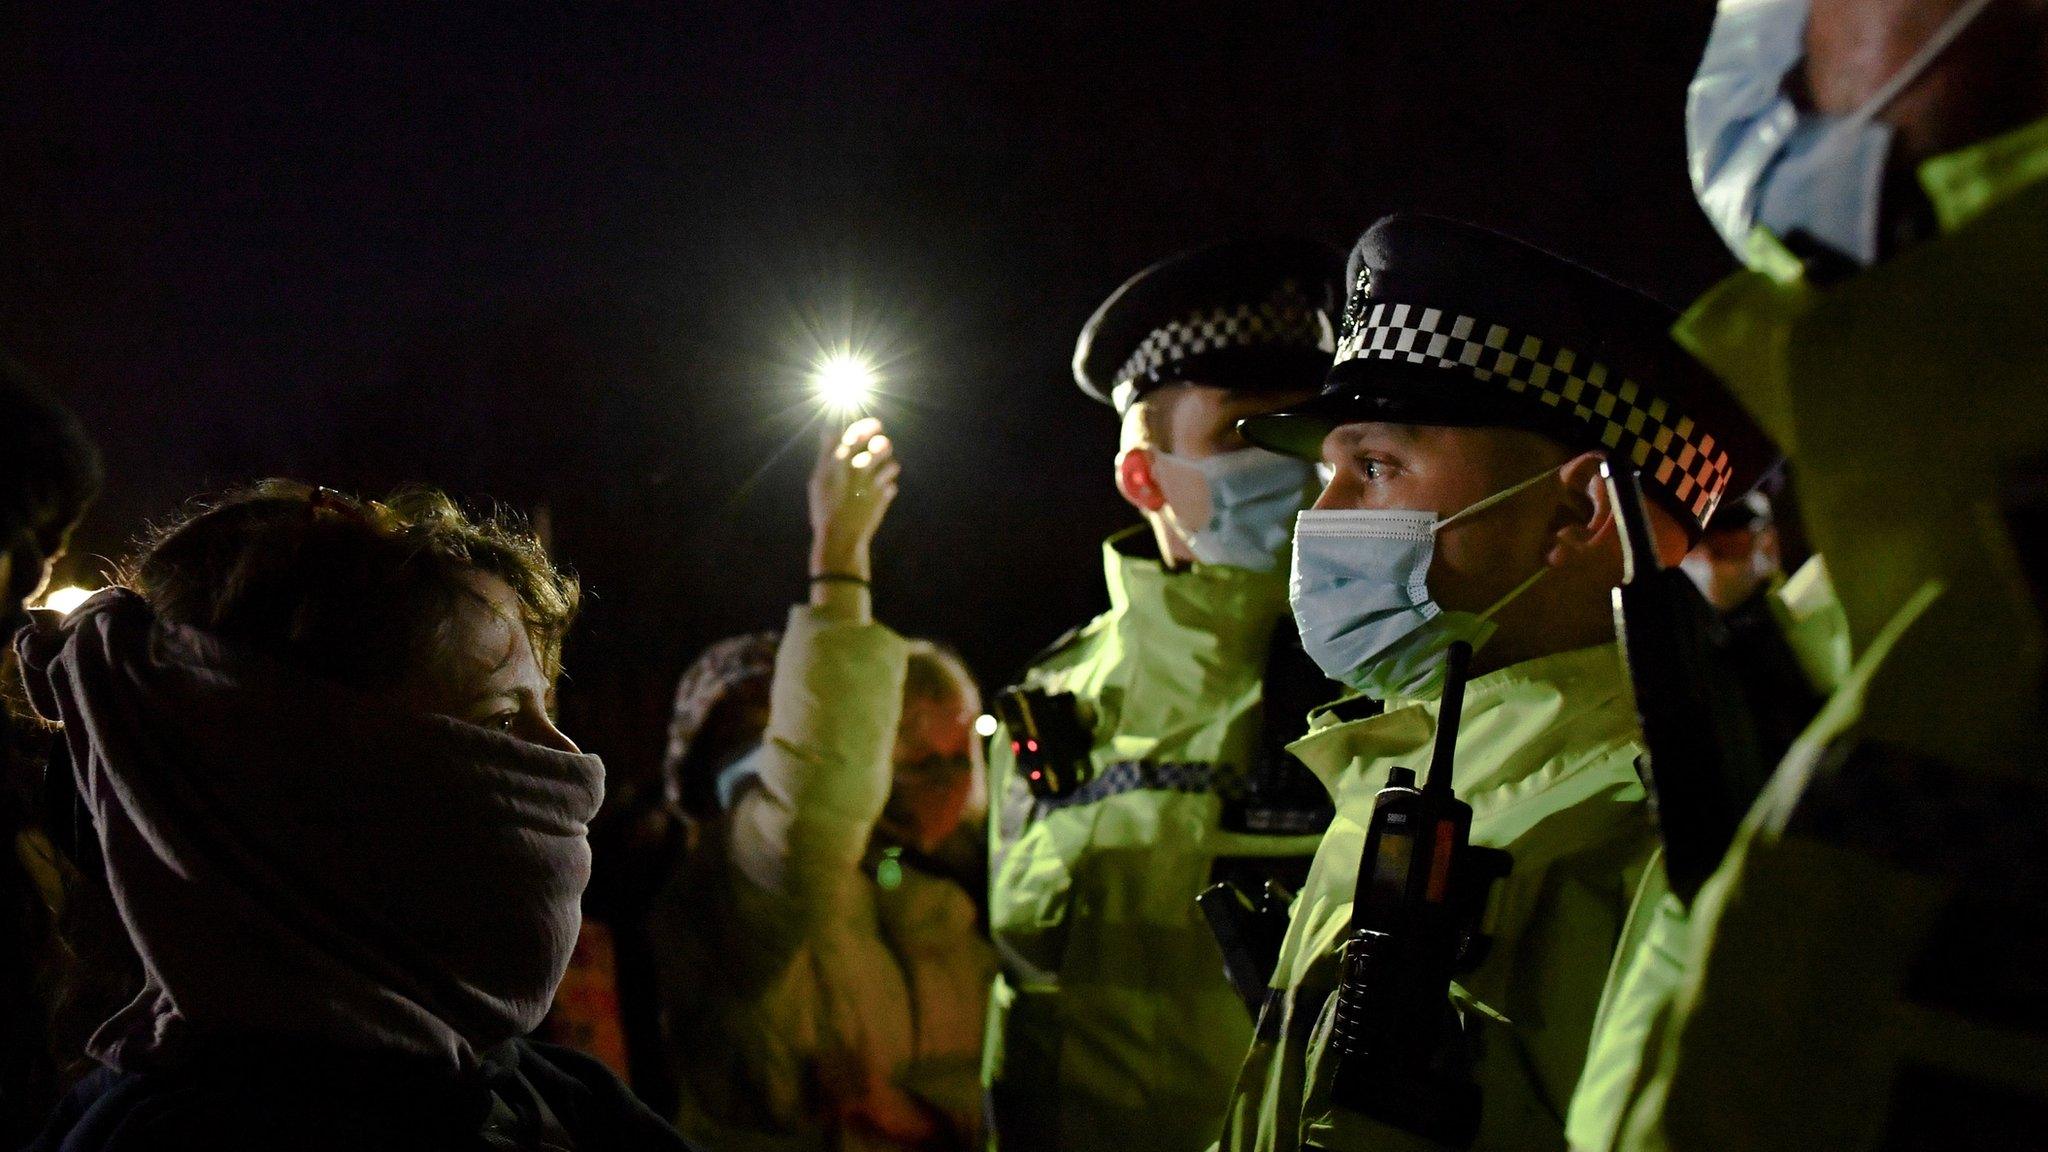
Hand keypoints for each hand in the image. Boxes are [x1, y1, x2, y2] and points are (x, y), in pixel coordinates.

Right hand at [808, 417, 899, 581]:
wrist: (839, 538)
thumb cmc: (824, 509)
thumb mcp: (818, 480)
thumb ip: (827, 454)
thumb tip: (829, 430)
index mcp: (839, 462)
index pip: (857, 433)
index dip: (867, 426)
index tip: (874, 425)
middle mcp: (857, 468)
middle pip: (880, 445)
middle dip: (882, 444)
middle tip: (881, 446)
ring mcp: (873, 483)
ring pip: (891, 464)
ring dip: (888, 466)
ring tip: (883, 470)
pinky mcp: (883, 497)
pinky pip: (892, 486)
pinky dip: (887, 488)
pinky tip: (879, 493)